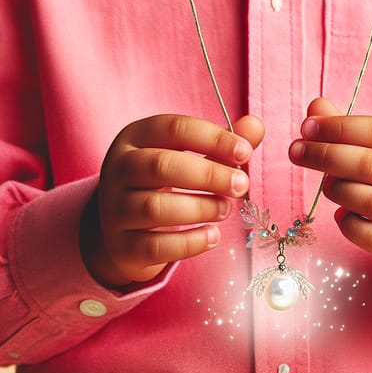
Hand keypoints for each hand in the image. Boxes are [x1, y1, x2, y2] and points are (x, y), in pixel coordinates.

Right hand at [81, 114, 263, 287]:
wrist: (126, 231)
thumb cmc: (164, 185)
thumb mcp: (189, 158)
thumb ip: (221, 145)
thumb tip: (256, 126)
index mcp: (135, 138)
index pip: (174, 129)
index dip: (214, 139)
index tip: (246, 153)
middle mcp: (118, 169)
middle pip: (161, 166)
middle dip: (210, 175)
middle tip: (241, 186)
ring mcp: (115, 209)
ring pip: (156, 208)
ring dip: (201, 209)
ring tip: (224, 210)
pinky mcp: (122, 245)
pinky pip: (157, 246)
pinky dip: (191, 243)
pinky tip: (213, 236)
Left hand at [289, 98, 371, 293]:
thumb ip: (354, 130)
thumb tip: (315, 108)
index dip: (339, 127)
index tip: (307, 128)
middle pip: (370, 164)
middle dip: (326, 155)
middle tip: (297, 152)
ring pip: (368, 201)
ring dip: (337, 190)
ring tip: (329, 186)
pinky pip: (368, 235)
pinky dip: (346, 223)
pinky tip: (343, 214)